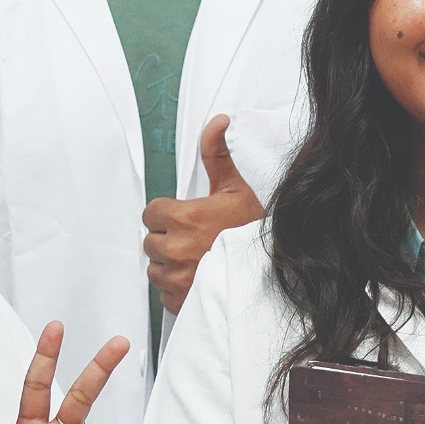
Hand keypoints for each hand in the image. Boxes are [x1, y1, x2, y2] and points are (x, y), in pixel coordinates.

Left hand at [143, 116, 265, 314]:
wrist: (274, 268)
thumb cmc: (254, 230)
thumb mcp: (235, 188)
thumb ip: (216, 154)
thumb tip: (217, 122)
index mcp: (182, 218)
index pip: (150, 215)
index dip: (167, 215)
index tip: (185, 219)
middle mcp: (175, 249)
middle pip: (151, 242)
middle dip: (168, 239)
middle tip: (195, 239)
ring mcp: (178, 278)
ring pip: (155, 269)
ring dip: (170, 265)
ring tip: (197, 259)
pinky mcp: (182, 301)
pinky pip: (164, 294)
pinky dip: (177, 288)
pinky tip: (198, 278)